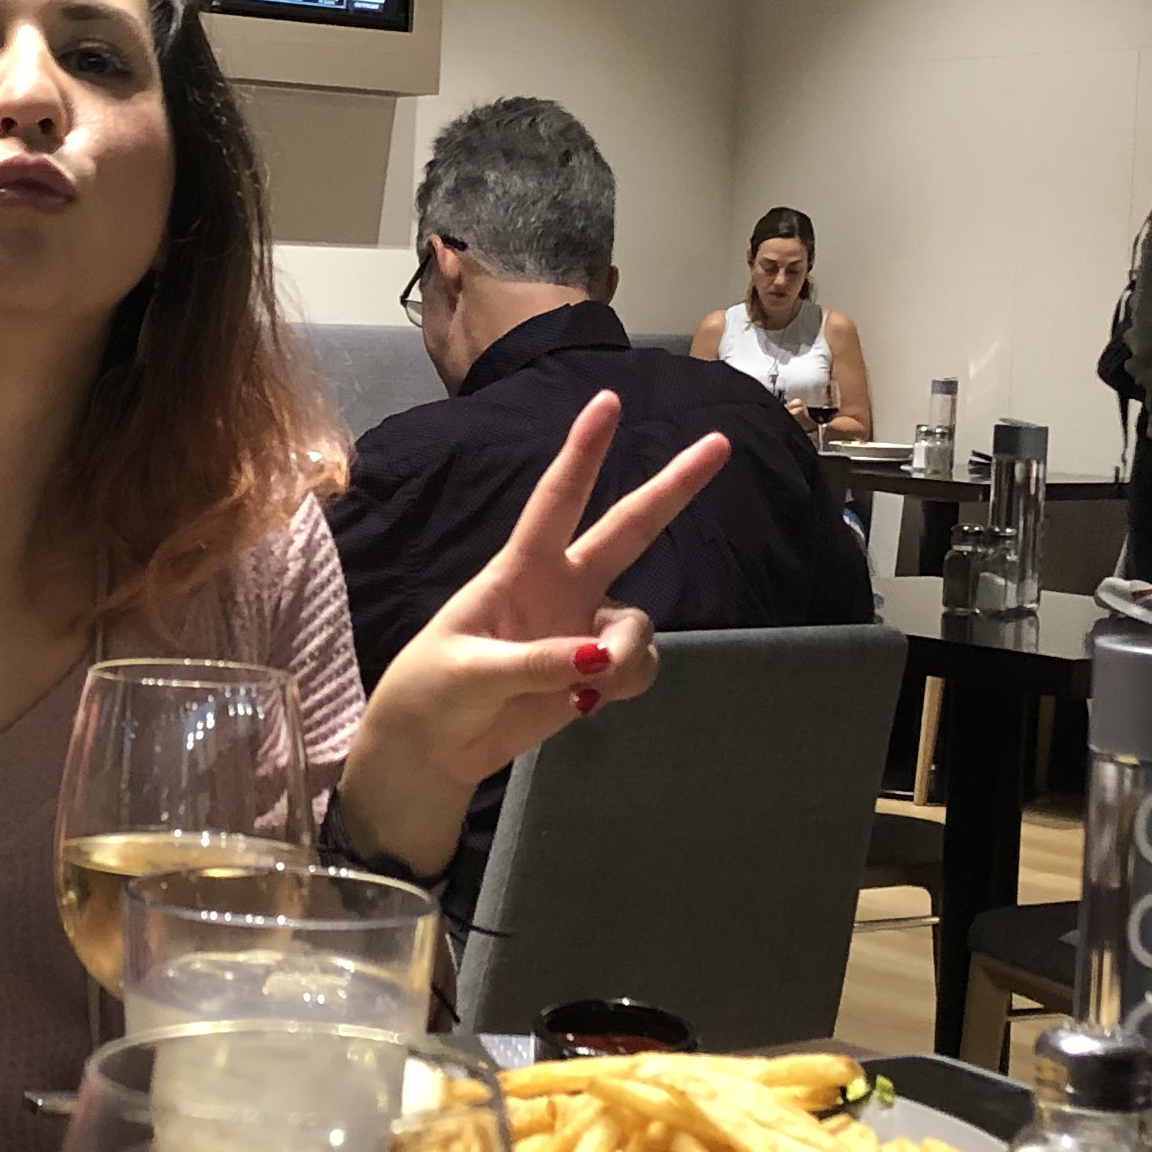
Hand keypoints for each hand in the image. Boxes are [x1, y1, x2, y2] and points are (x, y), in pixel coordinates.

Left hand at [346, 393, 731, 870]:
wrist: (435, 748)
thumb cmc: (433, 691)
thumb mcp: (469, 671)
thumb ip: (535, 663)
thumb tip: (597, 658)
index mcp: (519, 569)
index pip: (556, 500)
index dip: (582, 452)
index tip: (606, 403)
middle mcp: (562, 587)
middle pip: (628, 528)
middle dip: (673, 487)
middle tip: (718, 443)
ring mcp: (583, 628)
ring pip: (638, 624)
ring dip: (627, 654)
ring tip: (590, 686)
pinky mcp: (596, 673)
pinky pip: (639, 667)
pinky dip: (625, 684)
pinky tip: (586, 703)